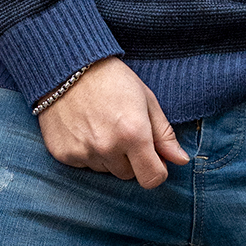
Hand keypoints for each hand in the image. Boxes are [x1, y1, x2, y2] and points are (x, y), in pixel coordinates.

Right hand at [36, 57, 190, 187]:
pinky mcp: (64, 154)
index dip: (157, 169)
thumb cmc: (113, 79)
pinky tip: (84, 128)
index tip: (153, 157)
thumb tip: (181, 160)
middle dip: (130, 159)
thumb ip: (164, 134)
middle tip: (122, 128)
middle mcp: (108, 147)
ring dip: (108, 155)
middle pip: (128, 175)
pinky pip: (84, 165)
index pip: (152, 178)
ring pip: (106, 170)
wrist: (70, 67)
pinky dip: (87, 152)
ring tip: (101, 124)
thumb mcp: (146, 99)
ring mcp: (84, 152)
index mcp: (133, 133)